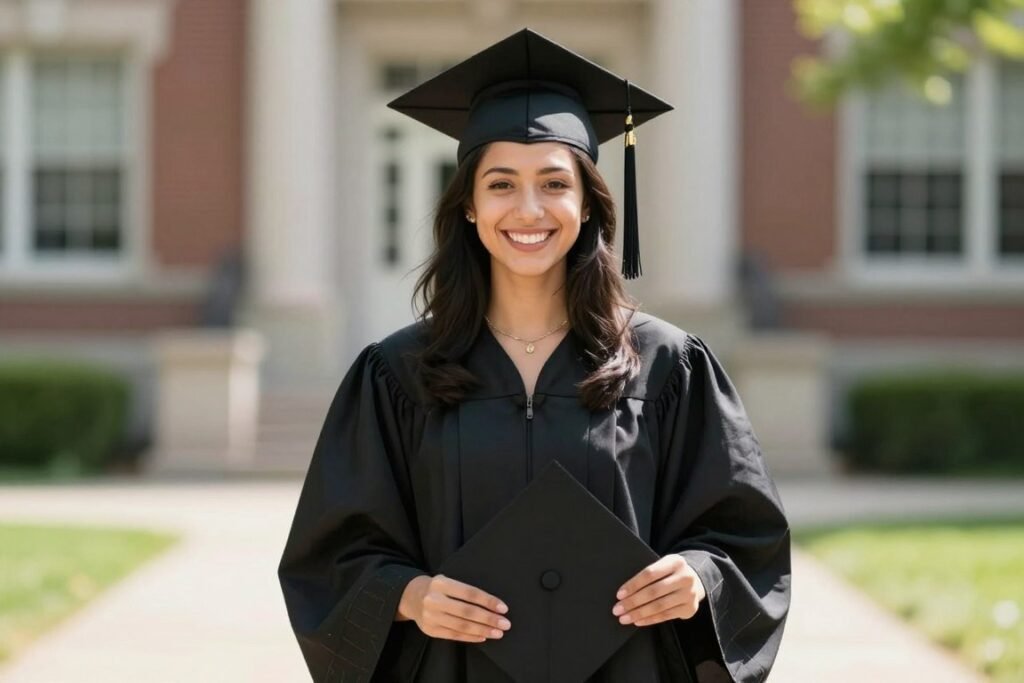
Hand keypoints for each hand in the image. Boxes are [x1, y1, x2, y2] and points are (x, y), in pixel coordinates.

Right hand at [397, 574, 511, 642]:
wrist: (411, 597)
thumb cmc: (437, 589)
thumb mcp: (447, 582)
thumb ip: (465, 591)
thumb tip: (493, 605)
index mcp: (441, 583)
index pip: (469, 593)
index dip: (488, 601)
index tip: (503, 608)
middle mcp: (434, 599)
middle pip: (467, 611)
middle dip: (489, 619)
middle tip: (505, 624)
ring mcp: (430, 616)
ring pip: (462, 625)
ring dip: (483, 630)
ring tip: (498, 632)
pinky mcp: (430, 630)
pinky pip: (454, 635)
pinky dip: (471, 637)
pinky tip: (483, 636)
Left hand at [611, 554, 705, 626]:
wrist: (696, 580)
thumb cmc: (671, 573)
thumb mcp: (664, 565)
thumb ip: (649, 574)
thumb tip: (624, 592)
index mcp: (675, 562)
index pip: (650, 574)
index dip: (633, 585)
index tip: (619, 594)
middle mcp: (685, 577)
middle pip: (653, 591)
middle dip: (632, 602)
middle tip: (617, 609)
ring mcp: (689, 594)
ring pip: (659, 606)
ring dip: (639, 613)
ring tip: (624, 618)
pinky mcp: (690, 608)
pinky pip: (666, 616)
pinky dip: (650, 619)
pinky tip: (638, 621)